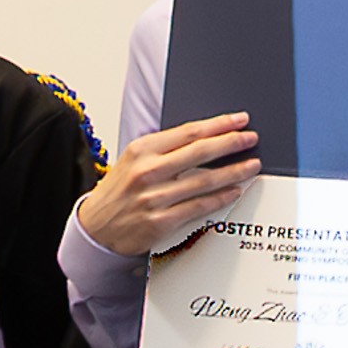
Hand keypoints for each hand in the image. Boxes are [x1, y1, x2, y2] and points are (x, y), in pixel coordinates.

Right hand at [76, 112, 260, 256]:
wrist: (95, 227)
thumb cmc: (118, 191)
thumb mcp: (134, 160)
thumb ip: (164, 149)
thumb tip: (203, 139)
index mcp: (142, 149)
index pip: (189, 132)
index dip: (218, 125)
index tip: (239, 120)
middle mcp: (148, 171)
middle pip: (200, 152)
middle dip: (231, 143)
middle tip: (251, 138)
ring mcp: (154, 197)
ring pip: (204, 181)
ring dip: (233, 172)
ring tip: (252, 165)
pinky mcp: (160, 221)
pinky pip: (198, 207)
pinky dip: (220, 198)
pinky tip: (234, 191)